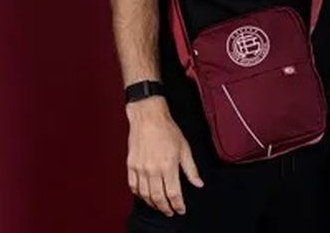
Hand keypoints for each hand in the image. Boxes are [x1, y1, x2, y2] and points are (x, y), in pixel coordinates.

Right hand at [126, 97, 203, 215]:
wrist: (148, 118)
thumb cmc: (167, 130)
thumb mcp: (185, 148)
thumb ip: (191, 169)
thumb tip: (198, 183)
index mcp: (168, 165)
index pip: (173, 193)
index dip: (178, 205)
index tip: (181, 209)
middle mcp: (153, 169)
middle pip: (158, 198)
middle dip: (165, 208)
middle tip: (170, 212)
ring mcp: (140, 168)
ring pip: (145, 195)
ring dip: (153, 204)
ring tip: (160, 206)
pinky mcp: (131, 166)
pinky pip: (133, 187)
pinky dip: (139, 195)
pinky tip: (145, 196)